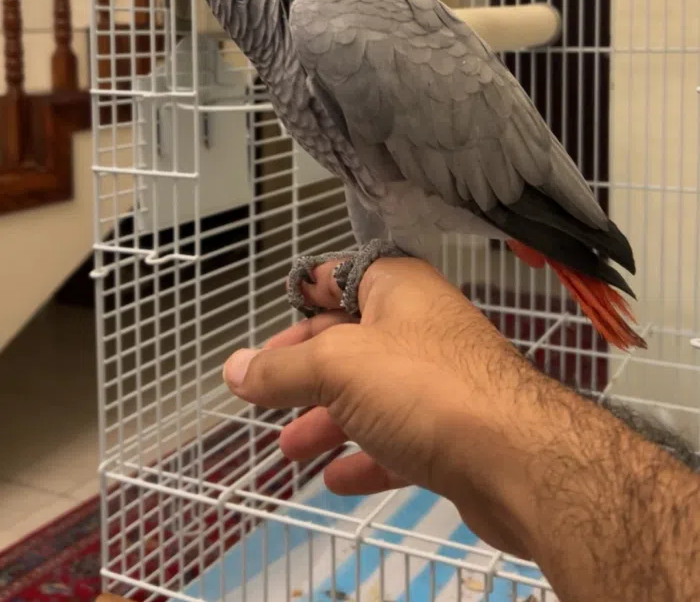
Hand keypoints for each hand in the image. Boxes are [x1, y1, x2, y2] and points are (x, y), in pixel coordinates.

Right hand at [223, 257, 534, 556]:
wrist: (518, 460)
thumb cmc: (428, 388)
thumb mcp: (338, 367)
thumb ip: (282, 370)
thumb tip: (234, 368)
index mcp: (397, 288)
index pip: (341, 276)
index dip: (304, 294)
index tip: (276, 313)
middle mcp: (420, 326)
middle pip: (349, 341)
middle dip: (305, 372)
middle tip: (266, 396)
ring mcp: (439, 381)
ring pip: (370, 395)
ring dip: (327, 419)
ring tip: (289, 448)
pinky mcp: (452, 432)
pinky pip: (397, 439)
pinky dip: (364, 456)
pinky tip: (336, 478)